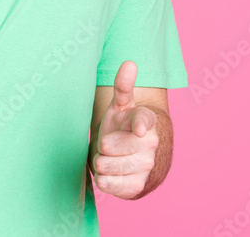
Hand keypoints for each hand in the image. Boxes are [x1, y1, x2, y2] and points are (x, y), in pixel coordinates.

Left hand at [91, 60, 158, 198]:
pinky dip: (104, 181)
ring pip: (107, 166)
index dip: (139, 125)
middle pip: (112, 146)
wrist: (130, 158)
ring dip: (101, 163)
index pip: (143, 120)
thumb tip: (129, 63)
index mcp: (145, 120)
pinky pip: (109, 185)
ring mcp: (145, 165)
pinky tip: (108, 174)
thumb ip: (124, 85)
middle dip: (102, 145)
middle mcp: (149, 143)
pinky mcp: (138, 186)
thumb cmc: (122, 126)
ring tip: (107, 158)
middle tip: (106, 144)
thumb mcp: (120, 105)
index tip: (137, 129)